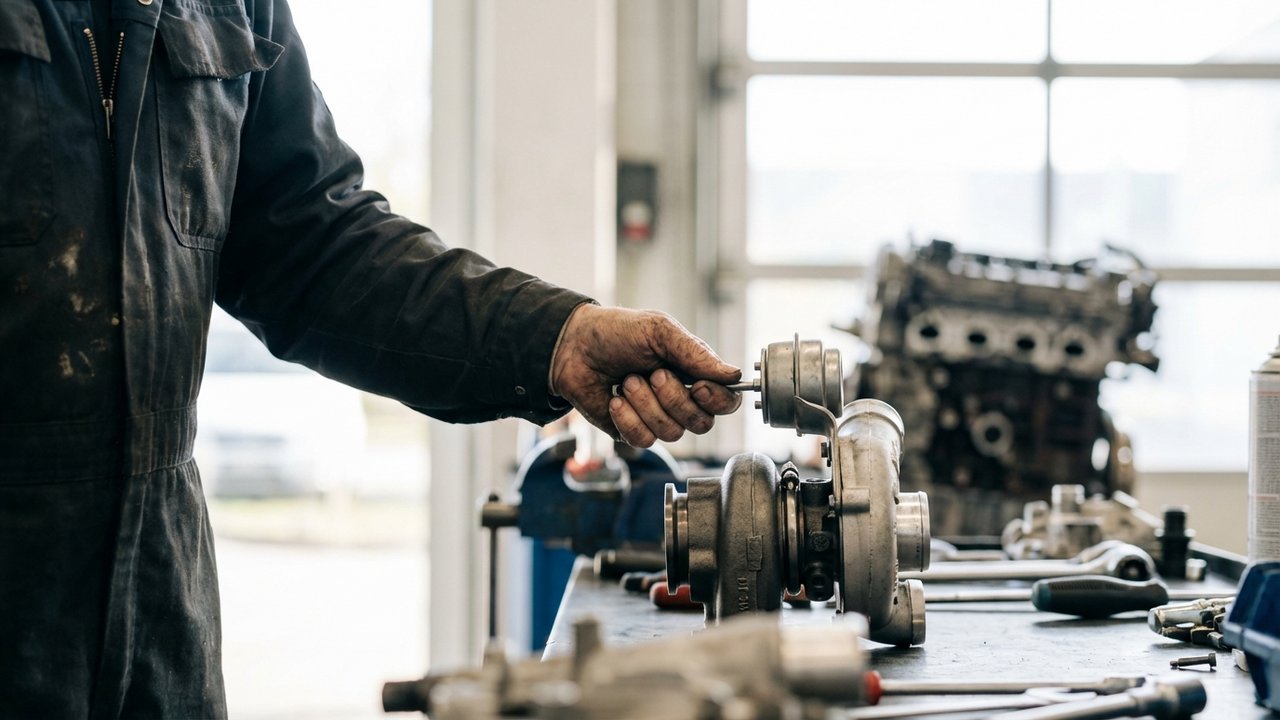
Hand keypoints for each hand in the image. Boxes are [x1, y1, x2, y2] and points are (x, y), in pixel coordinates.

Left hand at [550, 304, 741, 446]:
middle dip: (674, 399)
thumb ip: (696, 353)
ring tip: (627, 382)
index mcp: (693, 372)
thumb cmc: (616, 333)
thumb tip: (733, 374)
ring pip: (672, 432)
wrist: (573, 348)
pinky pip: (644, 440)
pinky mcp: (632, 431)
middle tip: (651, 373)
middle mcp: (680, 398)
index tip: (698, 386)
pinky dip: (628, 419)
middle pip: (702, 423)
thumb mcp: (659, 331)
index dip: (716, 400)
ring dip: (646, 405)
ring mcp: (656, 417)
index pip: (726, 400)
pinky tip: (615, 400)